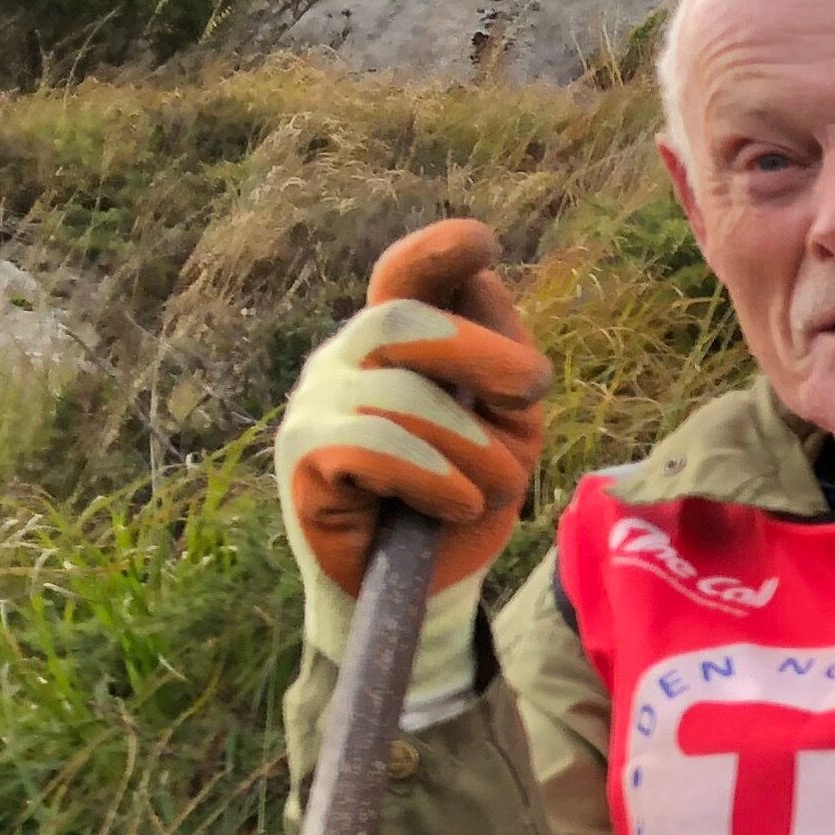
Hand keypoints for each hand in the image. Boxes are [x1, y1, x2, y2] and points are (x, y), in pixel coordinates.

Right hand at [277, 219, 550, 703]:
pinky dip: (436, 476)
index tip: (482, 240)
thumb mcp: (508, 431)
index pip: (401, 277)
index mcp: (390, 345)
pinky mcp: (303, 461)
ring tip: (493, 490)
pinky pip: (377, 445)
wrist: (418, 594)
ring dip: (473, 448)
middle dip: (481, 353)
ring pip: (403, 395)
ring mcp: (315, 407)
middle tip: (532, 393)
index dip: (435, 251)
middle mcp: (343, 362)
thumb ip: (505, 365)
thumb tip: (487, 282)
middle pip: (404, 322)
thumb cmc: (461, 502)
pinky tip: (455, 503)